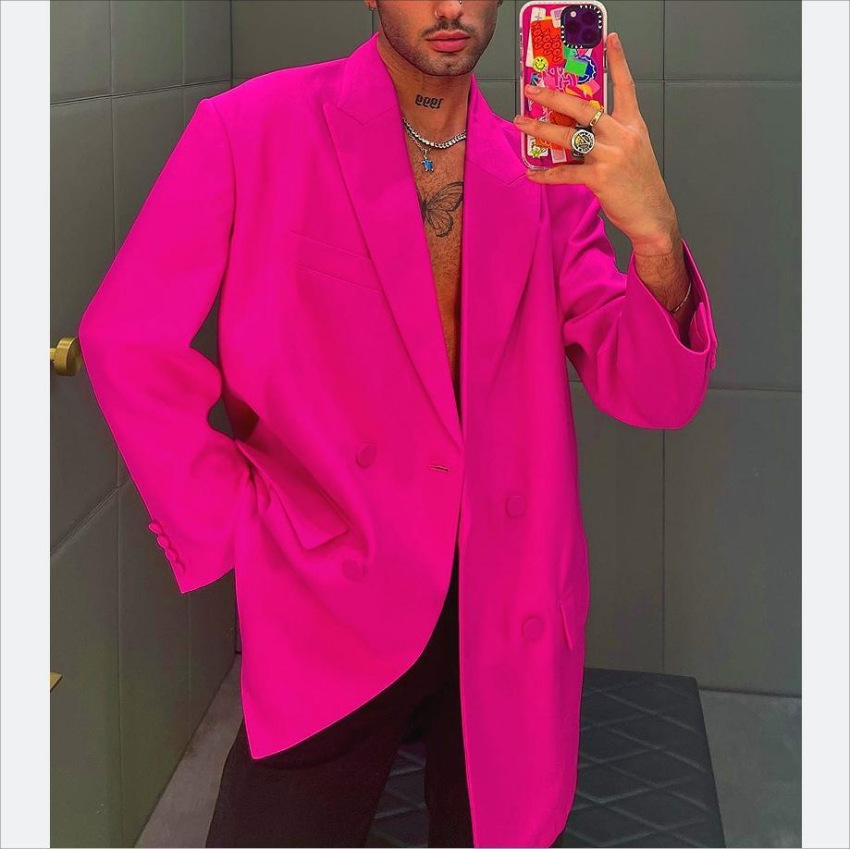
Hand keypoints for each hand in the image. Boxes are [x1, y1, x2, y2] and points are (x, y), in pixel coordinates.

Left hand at [513, 32, 677, 254]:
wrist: (653, 215)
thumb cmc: (640, 185)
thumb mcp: (634, 150)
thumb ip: (612, 135)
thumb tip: (580, 129)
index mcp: (633, 125)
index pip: (626, 86)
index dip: (619, 61)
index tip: (610, 38)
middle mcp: (622, 135)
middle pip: (584, 107)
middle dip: (554, 96)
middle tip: (532, 90)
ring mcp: (611, 155)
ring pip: (569, 136)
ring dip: (541, 129)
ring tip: (522, 123)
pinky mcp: (600, 178)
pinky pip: (566, 172)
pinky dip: (546, 174)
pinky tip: (531, 173)